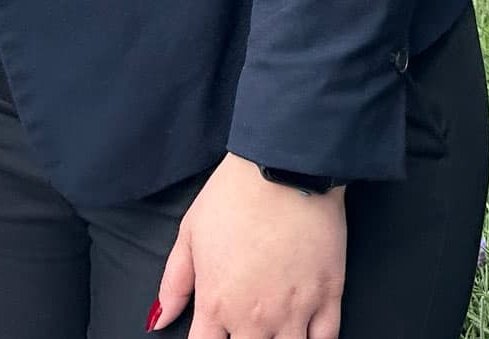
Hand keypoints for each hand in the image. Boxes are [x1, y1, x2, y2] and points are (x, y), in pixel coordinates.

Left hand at [153, 156, 343, 338]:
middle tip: (245, 329)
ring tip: (273, 333)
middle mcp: (254, 317)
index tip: (214, 335)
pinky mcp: (328, 296)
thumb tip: (159, 320)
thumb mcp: (190, 233)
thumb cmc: (234, 195)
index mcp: (216, 304)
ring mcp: (294, 311)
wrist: (283, 166)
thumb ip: (174, 284)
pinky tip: (304, 334)